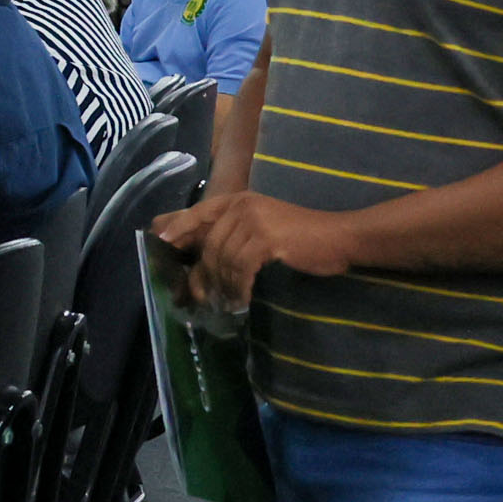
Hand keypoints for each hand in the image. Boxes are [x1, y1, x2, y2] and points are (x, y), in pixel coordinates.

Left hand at [150, 185, 349, 305]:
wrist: (340, 237)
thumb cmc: (302, 237)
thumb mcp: (262, 227)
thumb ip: (233, 233)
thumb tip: (201, 256)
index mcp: (238, 200)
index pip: (198, 212)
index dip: (178, 227)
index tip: (162, 243)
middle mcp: (242, 206)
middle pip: (209, 244)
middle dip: (204, 274)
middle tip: (205, 297)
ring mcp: (254, 221)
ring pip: (223, 259)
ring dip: (224, 285)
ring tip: (230, 300)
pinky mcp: (266, 239)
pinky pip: (240, 268)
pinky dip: (239, 287)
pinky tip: (243, 298)